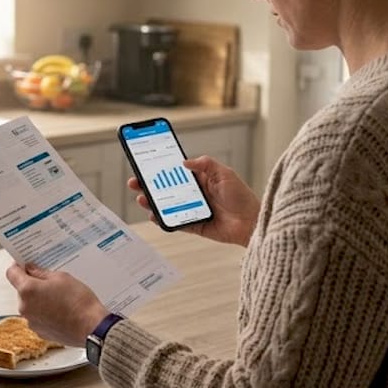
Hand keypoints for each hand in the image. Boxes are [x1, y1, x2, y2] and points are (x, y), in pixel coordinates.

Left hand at [5, 263, 108, 345]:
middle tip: (50, 281)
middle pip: (22, 290)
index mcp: (27, 290)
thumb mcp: (61, 277)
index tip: (25, 264)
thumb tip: (31, 269)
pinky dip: (45, 312)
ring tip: (59, 298)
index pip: (12, 273)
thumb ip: (41, 272)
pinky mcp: (40, 332)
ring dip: (39, 299)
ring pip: (30, 304)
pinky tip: (61, 310)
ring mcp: (31, 321)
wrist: (91, 328)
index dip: (18, 266)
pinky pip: (38, 317)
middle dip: (33, 284)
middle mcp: (24, 307)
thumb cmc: (78, 302)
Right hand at [127, 155, 259, 246]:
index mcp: (200, 179)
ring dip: (152, 202)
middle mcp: (194, 194)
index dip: (160, 169)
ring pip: (167, 205)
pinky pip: (174, 222)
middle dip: (149, 185)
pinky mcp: (194, 225)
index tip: (145, 164)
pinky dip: (162, 219)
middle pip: (166, 189)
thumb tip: (184, 162)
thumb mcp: (225, 173)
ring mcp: (192, 210)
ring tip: (142, 198)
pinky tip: (154, 215)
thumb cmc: (242, 197)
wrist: (252, 222)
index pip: (175, 172)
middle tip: (135, 181)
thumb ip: (205, 164)